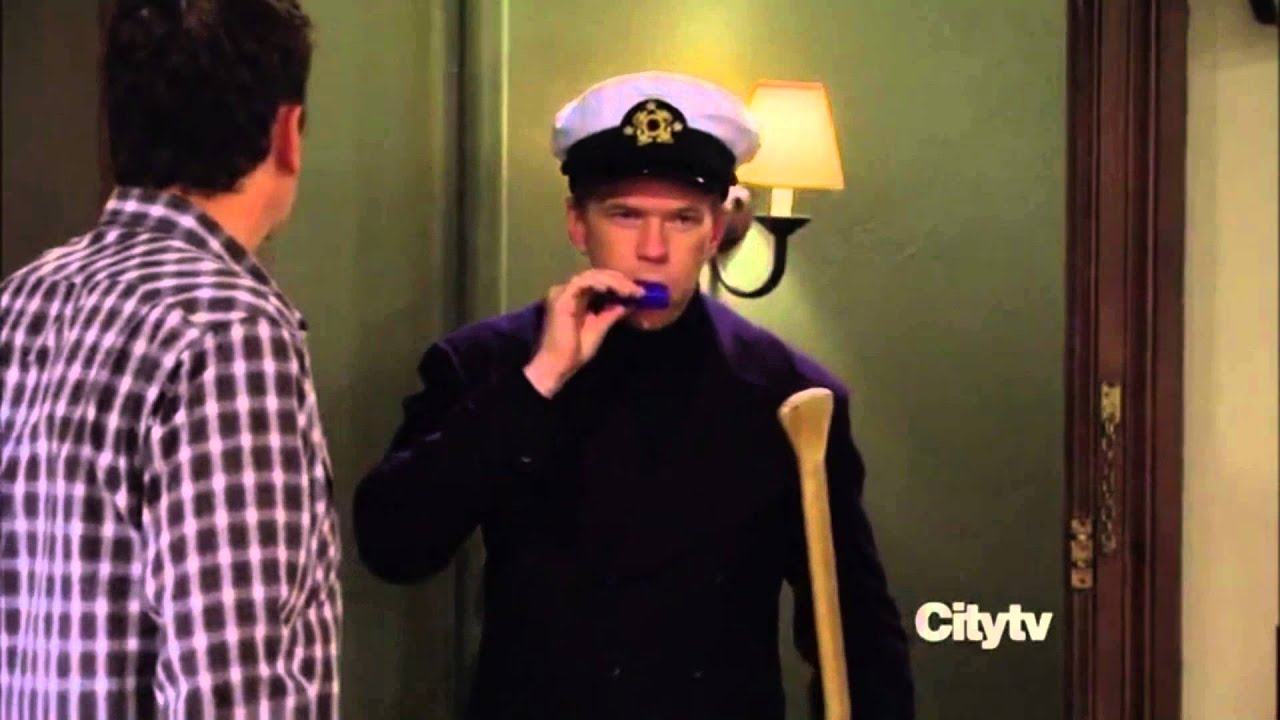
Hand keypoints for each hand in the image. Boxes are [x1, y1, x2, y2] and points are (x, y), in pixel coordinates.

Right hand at [523, 269, 643, 397]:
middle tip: (638, 290)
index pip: (599, 281)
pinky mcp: (560, 297)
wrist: (558, 366)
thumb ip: (612, 313)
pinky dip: (598, 283)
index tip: (639, 292)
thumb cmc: (576, 351)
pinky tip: (611, 289)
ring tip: (628, 291)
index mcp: (577, 298)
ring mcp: (562, 292)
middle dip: (620, 280)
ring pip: (590, 276)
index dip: (620, 283)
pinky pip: (581, 282)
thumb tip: (629, 302)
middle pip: (596, 275)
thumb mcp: (600, 328)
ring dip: (612, 281)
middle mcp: (568, 291)